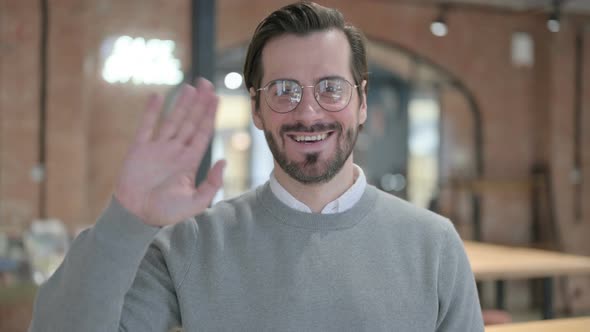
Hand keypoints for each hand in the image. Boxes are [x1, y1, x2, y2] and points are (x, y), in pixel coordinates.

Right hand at [114, 79, 224, 226]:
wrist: (137, 216)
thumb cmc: (166, 213)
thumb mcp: (197, 202)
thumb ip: (212, 183)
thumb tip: (224, 161)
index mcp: (190, 161)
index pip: (203, 132)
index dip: (210, 115)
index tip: (217, 98)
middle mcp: (176, 151)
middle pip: (191, 121)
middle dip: (200, 104)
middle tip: (207, 84)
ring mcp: (157, 148)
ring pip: (173, 120)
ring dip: (182, 103)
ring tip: (191, 87)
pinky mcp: (139, 149)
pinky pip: (146, 126)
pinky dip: (151, 111)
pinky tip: (158, 97)